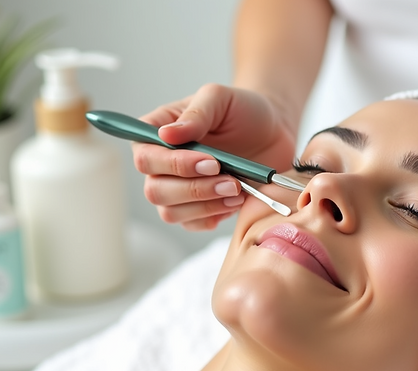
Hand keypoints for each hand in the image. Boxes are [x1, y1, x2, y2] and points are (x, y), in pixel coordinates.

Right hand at [134, 84, 297, 230]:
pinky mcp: (196, 209)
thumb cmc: (243, 111)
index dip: (174, 165)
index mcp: (157, 132)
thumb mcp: (220, 98)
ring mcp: (177, 189)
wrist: (272, 133)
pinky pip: (192, 224)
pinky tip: (236, 201)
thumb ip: (196, 113)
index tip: (212, 161)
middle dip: (194, 189)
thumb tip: (166, 134)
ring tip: (237, 190)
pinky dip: (214, 216)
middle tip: (231, 181)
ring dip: (205, 206)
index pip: (145, 157)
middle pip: (155, 190)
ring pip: (170, 212)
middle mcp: (161, 164)